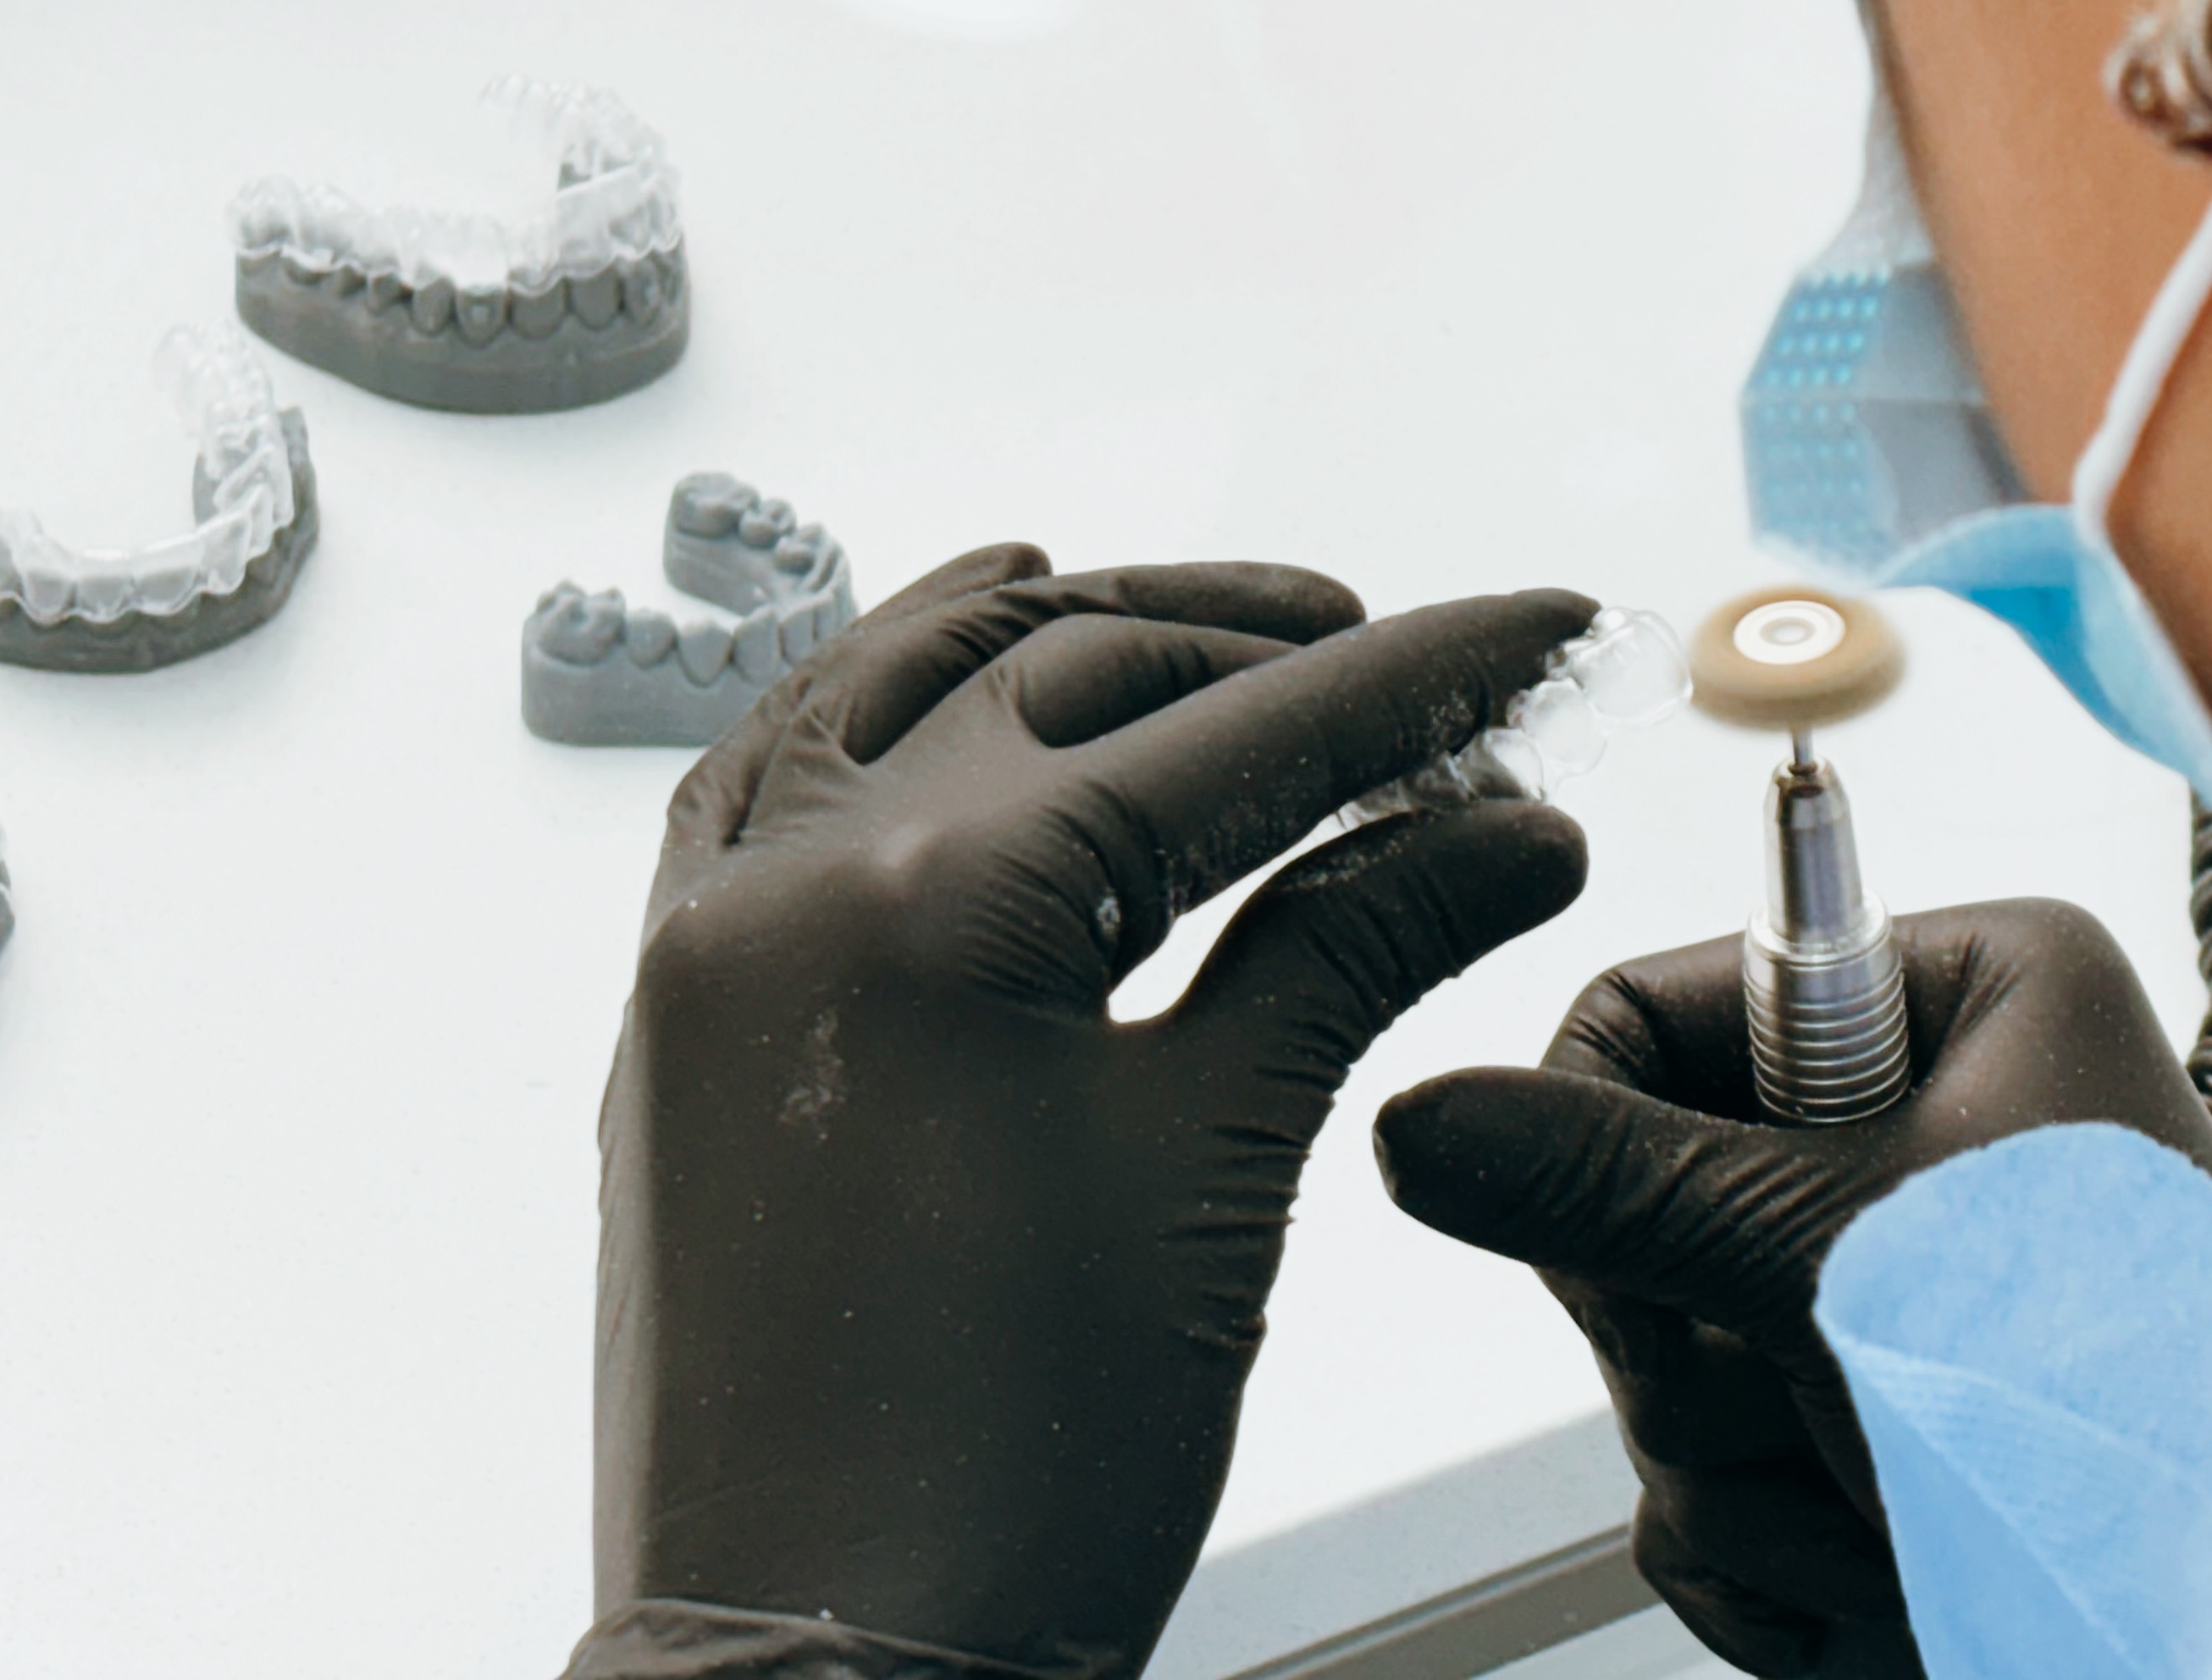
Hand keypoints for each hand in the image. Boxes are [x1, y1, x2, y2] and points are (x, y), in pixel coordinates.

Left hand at [595, 542, 1595, 1674]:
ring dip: (1071, 645)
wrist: (821, 1665)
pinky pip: (763, 784)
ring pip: (902, 691)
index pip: (1233, 740)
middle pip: (1072, 682)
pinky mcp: (681, 1014)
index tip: (1530, 634)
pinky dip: (880, 709)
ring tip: (1223, 635)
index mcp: (934, 911)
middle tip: (1421, 697)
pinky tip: (958, 678)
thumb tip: (1497, 831)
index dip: (1417, 681)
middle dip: (1268, 666)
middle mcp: (790, 886)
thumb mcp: (1218, 1169)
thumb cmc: (1008, 1469)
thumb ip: (1350, 954)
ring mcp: (711, 944)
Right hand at [1374, 902, 2211, 1678]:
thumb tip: (1419, 1122)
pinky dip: (1775, 1563)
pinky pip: (1707, 1493)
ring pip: (1662, 1375)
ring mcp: (1890, 1291)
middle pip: (1633, 1213)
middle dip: (1704, 1357)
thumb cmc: (2131, 1408)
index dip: (1606, 1154)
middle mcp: (1925, 1128)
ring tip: (1890, 1499)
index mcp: (1958, 1001)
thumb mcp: (1843, 1256)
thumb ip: (1615, 1187)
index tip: (1654, 1267)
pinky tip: (1881, 1571)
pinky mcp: (1872, 1431)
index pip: (1646, 1017)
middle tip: (1813, 1391)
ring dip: (1750, 1478)